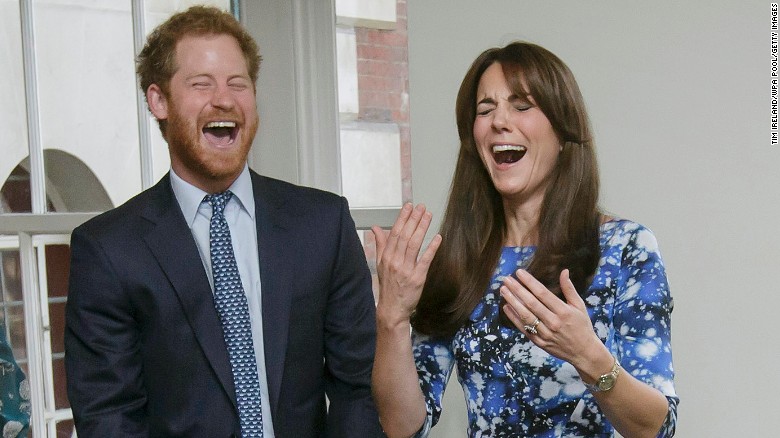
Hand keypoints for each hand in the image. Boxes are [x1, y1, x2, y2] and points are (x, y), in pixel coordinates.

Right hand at [371, 203, 441, 325]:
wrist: (392, 308)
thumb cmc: (388, 285)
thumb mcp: (381, 264)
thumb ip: (380, 244)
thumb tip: (375, 228)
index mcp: (386, 256)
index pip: (394, 232)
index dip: (402, 218)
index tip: (409, 206)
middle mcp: (395, 261)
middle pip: (404, 236)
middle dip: (413, 219)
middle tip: (421, 207)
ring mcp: (406, 269)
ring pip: (414, 244)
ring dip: (421, 228)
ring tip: (428, 216)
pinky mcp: (417, 278)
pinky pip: (425, 260)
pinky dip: (431, 247)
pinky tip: (437, 237)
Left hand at [499, 269, 603, 367]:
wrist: (584, 352)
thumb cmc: (582, 326)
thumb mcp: (579, 306)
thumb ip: (569, 289)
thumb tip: (564, 271)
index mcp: (564, 311)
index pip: (542, 293)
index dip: (529, 282)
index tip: (519, 273)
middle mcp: (554, 322)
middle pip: (531, 303)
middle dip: (517, 289)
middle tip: (506, 279)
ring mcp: (545, 334)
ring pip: (525, 316)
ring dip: (512, 302)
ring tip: (503, 290)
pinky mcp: (540, 342)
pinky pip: (524, 329)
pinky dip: (514, 318)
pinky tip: (506, 307)